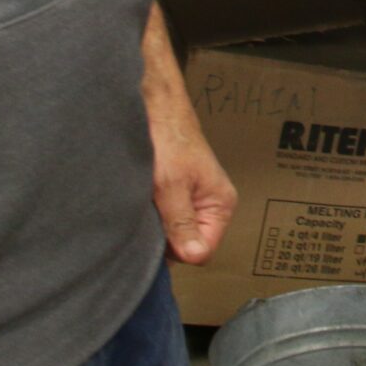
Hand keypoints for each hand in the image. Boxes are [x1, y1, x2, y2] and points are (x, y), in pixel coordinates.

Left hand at [148, 93, 236, 264]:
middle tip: (151, 212)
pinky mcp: (175, 195)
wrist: (154, 108)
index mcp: (220, 204)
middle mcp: (210, 206)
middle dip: (165, 236)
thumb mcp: (172, 186)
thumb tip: (195, 257)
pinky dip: (151, 214)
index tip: (161, 229)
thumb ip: (182, 222)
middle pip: (187, 245)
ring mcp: (192, 201)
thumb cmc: (167, 139)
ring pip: (172, 232)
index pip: (203, 252)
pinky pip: (163, 218)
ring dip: (156, 224)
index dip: (179, 248)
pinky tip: (144, 199)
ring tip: (148, 202)